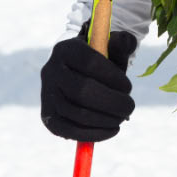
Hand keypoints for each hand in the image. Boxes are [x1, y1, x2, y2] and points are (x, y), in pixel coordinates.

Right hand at [41, 26, 136, 141]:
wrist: (80, 74)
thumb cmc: (102, 61)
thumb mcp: (112, 48)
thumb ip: (121, 42)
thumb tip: (126, 41)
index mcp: (66, 49)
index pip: (90, 62)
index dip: (113, 77)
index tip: (128, 87)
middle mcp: (51, 70)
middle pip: (82, 91)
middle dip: (112, 102)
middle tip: (129, 107)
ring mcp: (47, 94)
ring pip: (76, 113)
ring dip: (105, 119)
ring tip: (121, 117)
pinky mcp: (48, 116)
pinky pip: (68, 130)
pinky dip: (93, 134)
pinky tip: (111, 130)